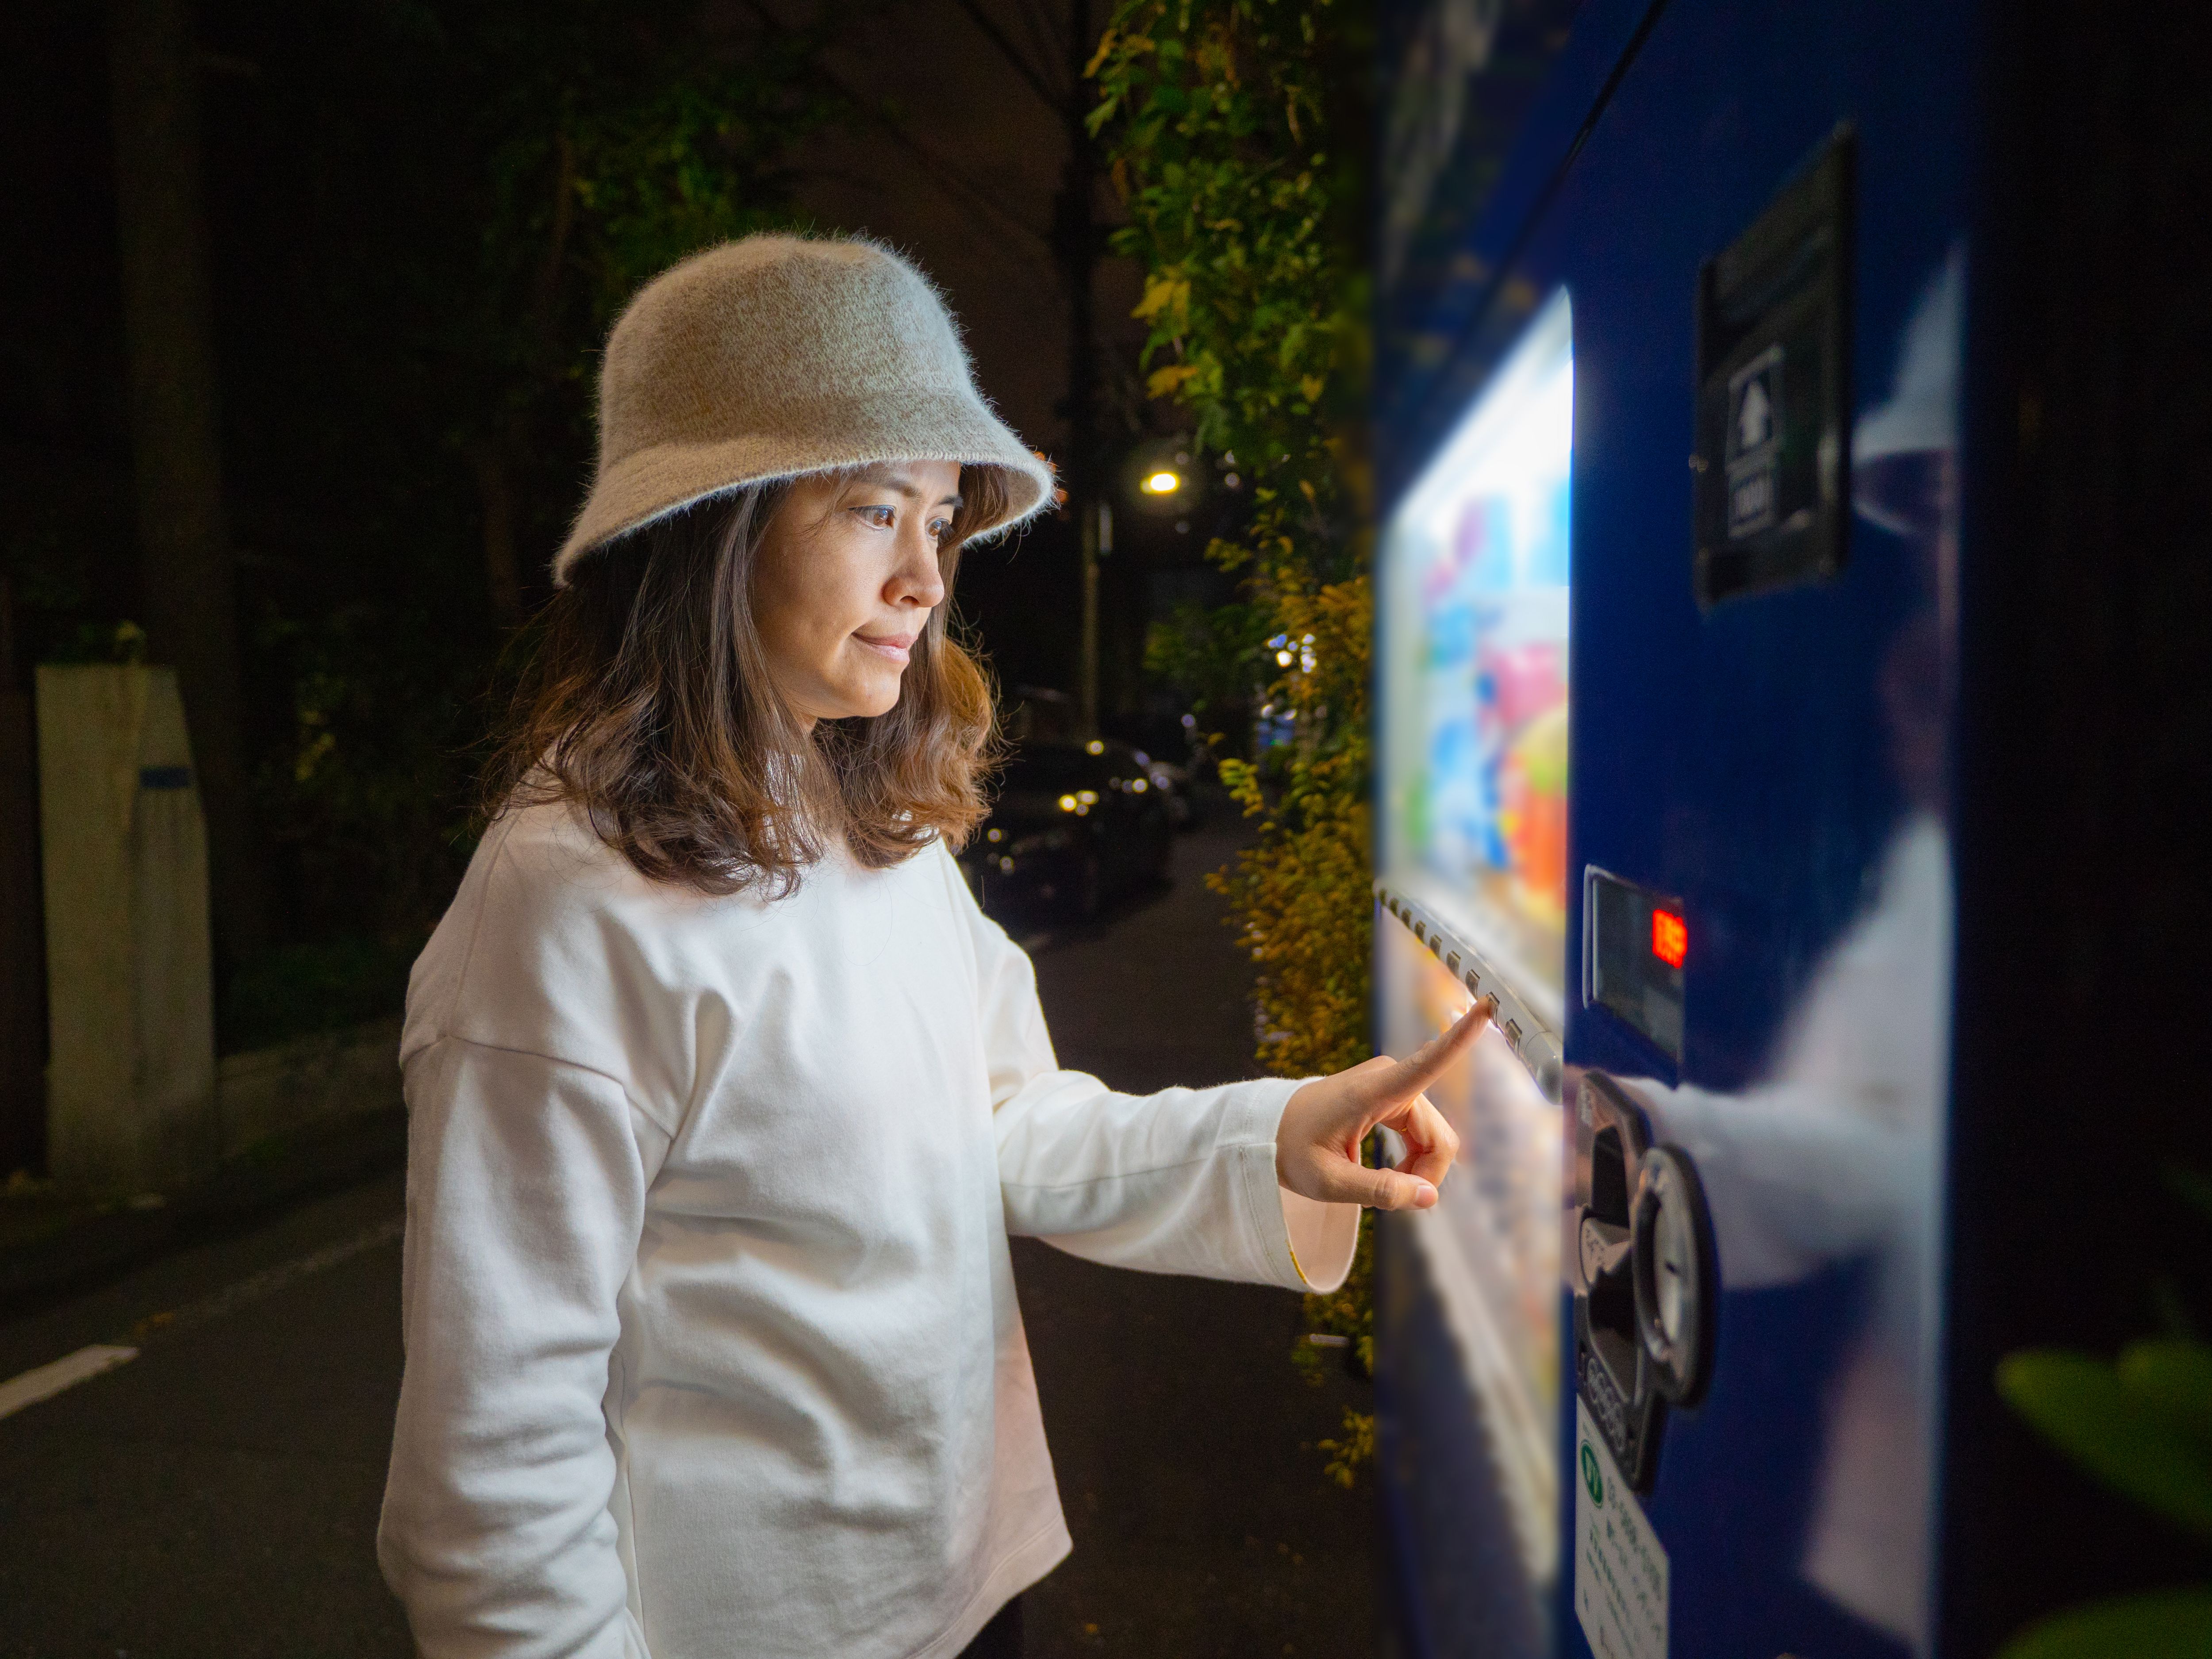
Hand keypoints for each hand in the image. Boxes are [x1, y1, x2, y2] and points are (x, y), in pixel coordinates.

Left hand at [1274, 998, 1490, 1210]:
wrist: (1268, 1131)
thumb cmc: (1291, 1151)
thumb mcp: (1329, 1182)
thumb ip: (1379, 1192)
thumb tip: (1429, 1197)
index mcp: (1374, 1090)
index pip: (1427, 1061)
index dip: (1461, 1037)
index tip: (1487, 1005)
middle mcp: (1391, 1078)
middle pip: (1439, 1139)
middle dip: (1424, 1174)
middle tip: (1388, 1198)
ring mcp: (1394, 1085)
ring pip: (1435, 1140)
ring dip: (1418, 1169)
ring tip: (1380, 1184)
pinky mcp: (1395, 1095)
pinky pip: (1424, 1133)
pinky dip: (1414, 1159)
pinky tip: (1392, 1173)